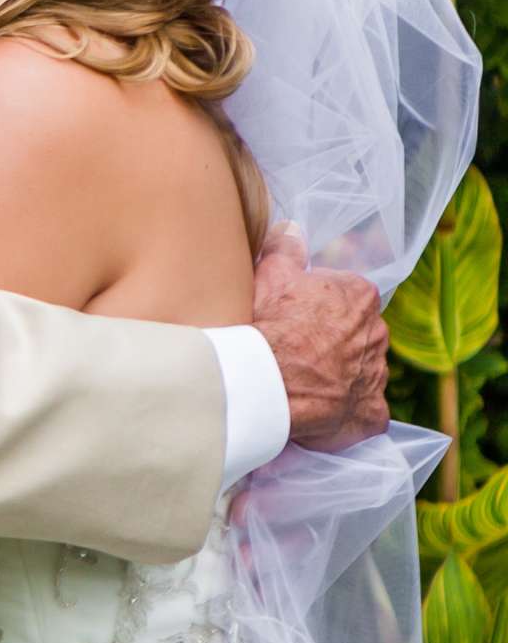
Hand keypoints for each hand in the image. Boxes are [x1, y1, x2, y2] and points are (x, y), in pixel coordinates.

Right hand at [250, 224, 388, 451]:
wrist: (264, 381)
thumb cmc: (269, 323)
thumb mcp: (271, 274)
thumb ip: (286, 248)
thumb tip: (292, 229)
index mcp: (360, 296)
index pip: (348, 296)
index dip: (320, 307)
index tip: (296, 317)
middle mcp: (377, 334)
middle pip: (358, 334)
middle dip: (335, 342)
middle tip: (298, 350)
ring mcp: (377, 376)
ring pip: (362, 372)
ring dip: (341, 376)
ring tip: (304, 383)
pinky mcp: (371, 413)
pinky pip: (366, 412)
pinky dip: (349, 412)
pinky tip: (323, 411)